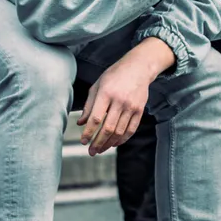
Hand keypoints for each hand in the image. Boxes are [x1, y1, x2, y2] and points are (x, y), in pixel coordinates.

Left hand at [77, 39, 173, 155]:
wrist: (139, 67)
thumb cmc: (114, 75)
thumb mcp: (97, 86)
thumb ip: (89, 105)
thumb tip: (81, 123)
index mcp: (106, 93)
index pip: (96, 118)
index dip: (88, 132)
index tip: (83, 141)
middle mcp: (119, 101)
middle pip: (108, 128)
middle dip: (98, 143)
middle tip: (91, 152)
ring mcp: (131, 106)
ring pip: (119, 131)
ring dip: (109, 143)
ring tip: (100, 149)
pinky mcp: (140, 110)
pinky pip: (131, 129)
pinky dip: (122, 139)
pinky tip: (114, 143)